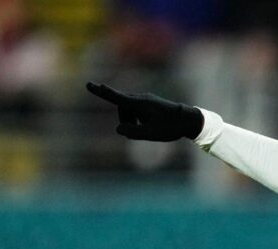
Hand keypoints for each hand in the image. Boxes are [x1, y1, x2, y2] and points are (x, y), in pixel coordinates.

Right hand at [85, 82, 204, 141]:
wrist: (187, 120)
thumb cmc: (169, 127)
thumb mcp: (150, 134)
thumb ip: (132, 133)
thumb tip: (119, 129)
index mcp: (139, 104)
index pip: (116, 98)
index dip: (102, 93)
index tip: (89, 84)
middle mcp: (140, 99)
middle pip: (121, 110)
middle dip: (126, 122)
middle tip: (142, 131)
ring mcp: (144, 100)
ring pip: (127, 112)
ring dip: (132, 122)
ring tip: (149, 128)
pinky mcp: (147, 103)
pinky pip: (135, 112)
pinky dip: (137, 120)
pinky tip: (151, 125)